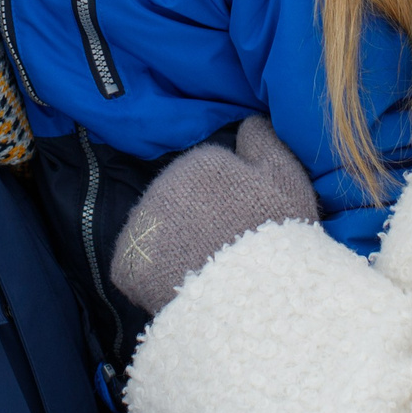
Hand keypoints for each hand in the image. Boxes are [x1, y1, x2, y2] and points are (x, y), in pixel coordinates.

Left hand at [110, 116, 315, 315]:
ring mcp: (140, 225)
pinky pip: (136, 265)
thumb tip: (248, 119)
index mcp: (198, 162)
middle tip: (225, 248)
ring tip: (204, 270)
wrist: (252, 293)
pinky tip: (180, 285)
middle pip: (177, 201)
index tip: (244, 221)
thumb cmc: (276, 234)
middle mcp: (161, 185)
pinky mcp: (126, 264)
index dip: (226, 201)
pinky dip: (152, 275)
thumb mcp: (285, 175)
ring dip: (173, 245)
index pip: (205, 176)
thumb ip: (263, 139)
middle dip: (196, 220)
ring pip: (156, 231)